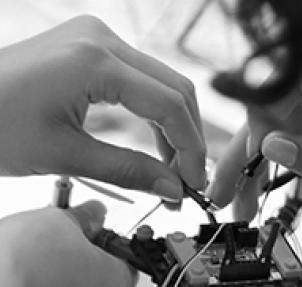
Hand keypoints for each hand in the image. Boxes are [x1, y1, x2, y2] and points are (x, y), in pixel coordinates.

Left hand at [0, 15, 205, 200]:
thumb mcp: (65, 155)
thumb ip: (128, 171)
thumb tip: (173, 189)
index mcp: (95, 62)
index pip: (170, 105)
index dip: (191, 148)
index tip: (194, 183)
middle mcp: (103, 40)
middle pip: (176, 90)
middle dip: (188, 139)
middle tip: (187, 180)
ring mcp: (98, 41)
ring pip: (163, 85)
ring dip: (174, 129)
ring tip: (173, 170)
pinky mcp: (92, 51)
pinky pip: (141, 82)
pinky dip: (154, 116)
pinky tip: (155, 147)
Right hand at [2, 201, 135, 286]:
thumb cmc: (26, 268)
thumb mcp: (60, 221)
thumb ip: (86, 217)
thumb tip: (95, 213)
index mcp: (120, 284)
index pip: (126, 262)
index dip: (105, 248)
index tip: (88, 242)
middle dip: (88, 274)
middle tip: (61, 259)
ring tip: (41, 281)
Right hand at [207, 57, 301, 222]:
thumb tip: (272, 148)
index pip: (292, 79)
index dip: (261, 113)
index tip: (250, 155)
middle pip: (277, 106)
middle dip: (246, 151)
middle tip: (226, 192)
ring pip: (281, 122)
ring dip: (256, 162)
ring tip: (241, 200)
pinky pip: (297, 131)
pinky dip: (277, 159)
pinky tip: (263, 183)